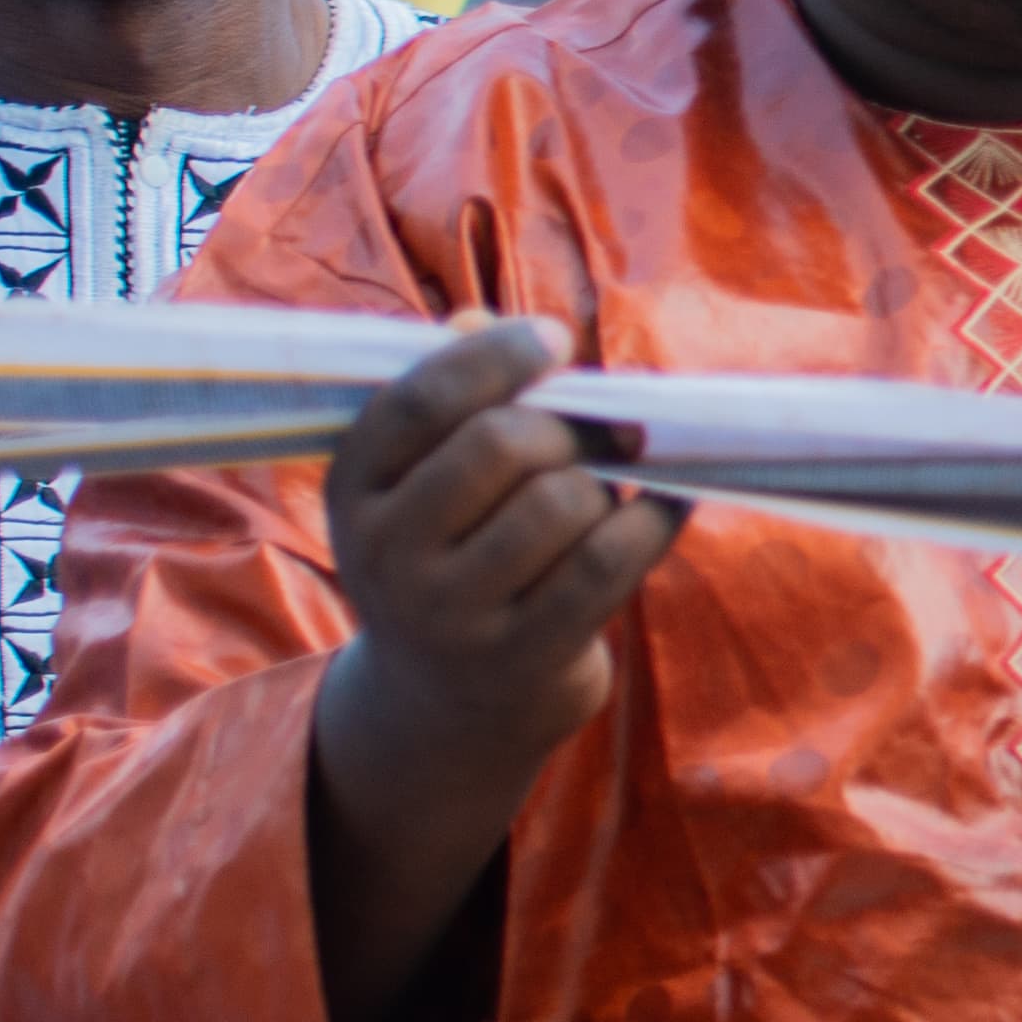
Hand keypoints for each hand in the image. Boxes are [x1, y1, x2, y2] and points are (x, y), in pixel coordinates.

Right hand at [317, 320, 678, 782]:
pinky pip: (608, 560)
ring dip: (606, 481)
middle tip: (607, 428)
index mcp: (353, 488)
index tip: (556, 338)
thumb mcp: (421, 482)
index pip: (419, 400)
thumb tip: (482, 319)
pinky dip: (654, 520)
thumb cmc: (453, 553)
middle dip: (570, 424)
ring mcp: (451, 614)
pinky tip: (668, 505)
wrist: (451, 702)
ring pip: (562, 501)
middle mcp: (387, 554)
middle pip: (500, 445)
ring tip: (606, 491)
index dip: (495, 356)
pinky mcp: (523, 655)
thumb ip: (451, 397)